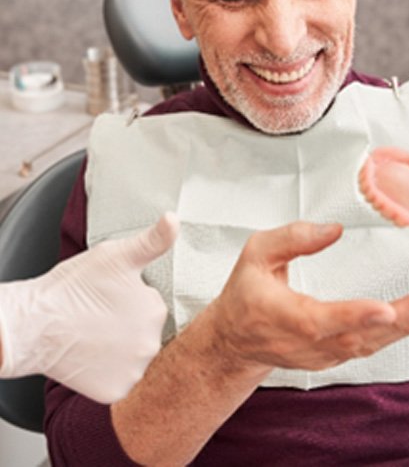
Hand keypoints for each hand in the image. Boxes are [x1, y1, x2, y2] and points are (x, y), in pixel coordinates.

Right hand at [0, 212, 177, 402]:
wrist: (31, 325)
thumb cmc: (72, 287)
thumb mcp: (116, 255)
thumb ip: (153, 240)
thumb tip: (174, 218)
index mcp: (156, 310)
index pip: (152, 306)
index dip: (130, 300)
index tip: (109, 299)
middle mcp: (152, 344)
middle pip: (146, 332)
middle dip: (129, 325)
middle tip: (100, 318)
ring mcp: (134, 371)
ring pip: (135, 357)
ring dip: (122, 349)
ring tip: (95, 337)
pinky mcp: (115, 392)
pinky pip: (122, 382)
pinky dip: (110, 373)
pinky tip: (93, 358)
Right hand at [204, 222, 408, 373]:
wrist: (235, 340)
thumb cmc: (245, 294)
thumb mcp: (256, 254)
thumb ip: (292, 238)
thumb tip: (333, 230)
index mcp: (282, 316)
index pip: (319, 320)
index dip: (353, 316)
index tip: (385, 309)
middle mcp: (304, 343)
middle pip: (354, 338)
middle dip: (396, 323)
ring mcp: (319, 355)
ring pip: (365, 346)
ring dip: (402, 329)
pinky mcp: (331, 357)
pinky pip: (365, 347)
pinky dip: (392, 335)